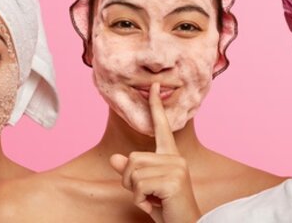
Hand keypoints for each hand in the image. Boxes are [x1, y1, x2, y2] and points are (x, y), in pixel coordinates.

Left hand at [110, 82, 199, 221]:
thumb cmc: (166, 207)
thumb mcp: (144, 188)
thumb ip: (130, 172)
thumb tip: (115, 159)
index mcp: (171, 156)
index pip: (162, 127)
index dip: (155, 106)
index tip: (154, 86)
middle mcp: (175, 158)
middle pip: (132, 158)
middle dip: (129, 181)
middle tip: (146, 194)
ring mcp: (176, 168)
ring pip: (132, 173)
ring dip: (134, 192)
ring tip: (151, 199)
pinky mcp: (173, 180)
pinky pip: (138, 186)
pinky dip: (139, 199)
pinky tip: (154, 204)